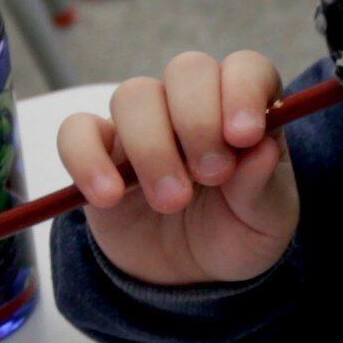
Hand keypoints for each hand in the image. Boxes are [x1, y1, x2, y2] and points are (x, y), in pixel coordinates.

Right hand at [59, 49, 302, 288]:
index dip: (244, 91)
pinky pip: (76, 131)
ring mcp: (143, 123)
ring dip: (152, 147)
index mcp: (242, 110)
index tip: (245, 136)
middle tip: (210, 175)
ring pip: (133, 96)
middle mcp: (192, 104)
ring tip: (171, 201)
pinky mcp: (98, 151)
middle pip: (186, 70)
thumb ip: (262, 185)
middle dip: (198, 120)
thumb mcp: (266, 221)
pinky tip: (108, 197)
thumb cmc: (236, 233)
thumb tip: (262, 149)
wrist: (190, 274)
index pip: (245, 68)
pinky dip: (86, 159)